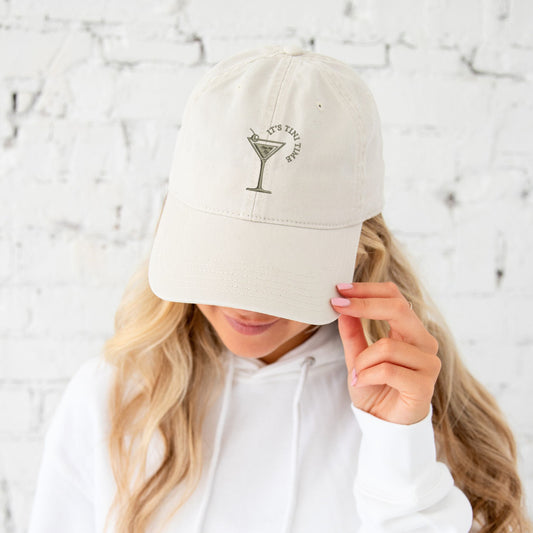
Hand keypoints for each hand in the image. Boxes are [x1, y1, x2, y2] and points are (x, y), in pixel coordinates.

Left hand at [331, 282, 440, 424]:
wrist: (384, 425)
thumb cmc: (375, 387)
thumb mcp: (357, 356)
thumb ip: (352, 332)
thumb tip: (343, 306)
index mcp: (410, 331)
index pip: (394, 297)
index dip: (368, 290)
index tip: (340, 289)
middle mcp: (424, 343)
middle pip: (398, 309)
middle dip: (364, 305)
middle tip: (338, 305)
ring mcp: (428, 364)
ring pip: (387, 345)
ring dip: (362, 361)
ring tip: (356, 374)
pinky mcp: (424, 386)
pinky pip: (389, 370)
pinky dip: (367, 375)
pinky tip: (360, 382)